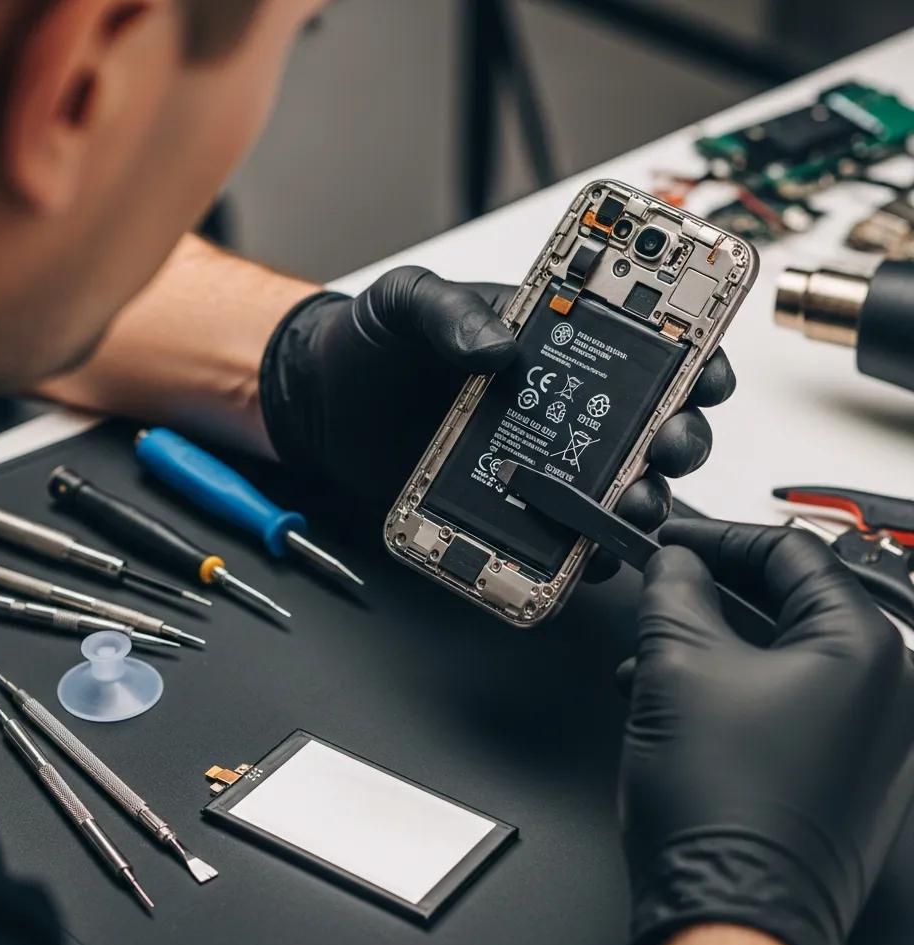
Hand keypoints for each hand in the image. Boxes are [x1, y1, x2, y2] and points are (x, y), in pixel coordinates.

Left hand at [260, 265, 735, 573]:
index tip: (706, 376)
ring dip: (637, 503)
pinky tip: (580, 555)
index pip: (647, 352)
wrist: (321, 406)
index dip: (692, 362)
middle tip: (668, 448)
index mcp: (554, 346)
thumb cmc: (371, 347)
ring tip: (624, 507)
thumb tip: (498, 344)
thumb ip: (447, 310)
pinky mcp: (507, 511)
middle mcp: (560, 408)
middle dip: (677, 441)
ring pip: (617, 491)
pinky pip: (560, 541)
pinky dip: (580, 554)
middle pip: (650, 429)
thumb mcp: (406, 304)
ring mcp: (538, 463)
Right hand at [617, 520, 913, 944]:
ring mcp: (865, 738)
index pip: (789, 554)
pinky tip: (670, 695)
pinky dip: (726, 687)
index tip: (674, 540)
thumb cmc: (722, 808)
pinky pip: (781, 701)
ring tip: (650, 651)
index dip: (718, 538)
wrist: (729, 915)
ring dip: (709, 643)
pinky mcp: (838, 773)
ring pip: (778, 655)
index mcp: (864, 650)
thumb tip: (676, 563)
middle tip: (662, 585)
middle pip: (787, 605)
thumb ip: (675, 590)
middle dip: (710, 593)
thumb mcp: (677, 663)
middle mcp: (883, 691)